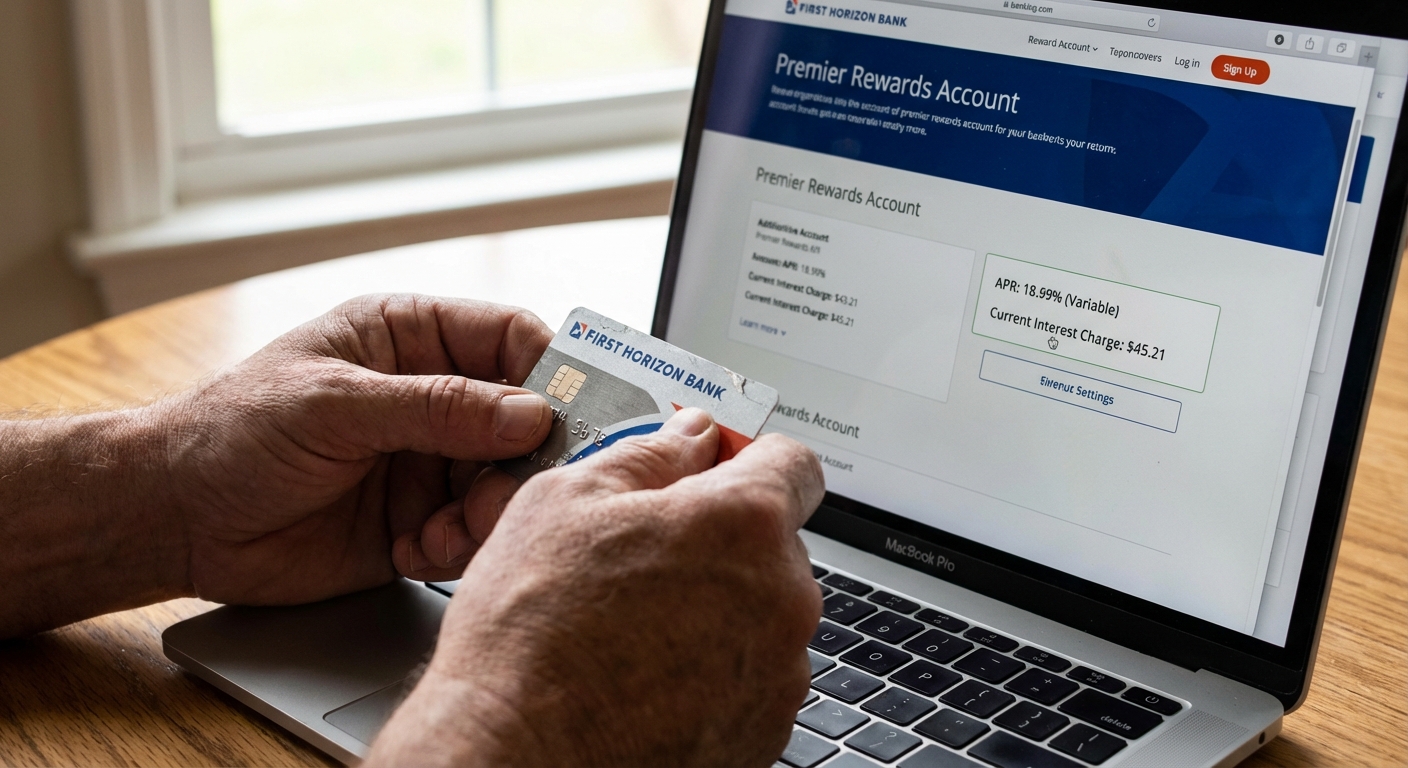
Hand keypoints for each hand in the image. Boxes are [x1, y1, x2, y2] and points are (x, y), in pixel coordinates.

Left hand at [158, 295, 555, 604]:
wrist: (174, 520)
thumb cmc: (231, 432)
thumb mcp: (334, 406)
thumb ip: (435, 407)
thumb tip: (528, 412)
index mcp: (411, 338)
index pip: (510, 339)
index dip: (552, 372)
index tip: (573, 412)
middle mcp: (431, 398)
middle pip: (523, 420)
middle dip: (522, 461)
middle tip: (505, 492)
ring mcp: (427, 461)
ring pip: (505, 483)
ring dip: (488, 512)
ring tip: (445, 531)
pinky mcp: (419, 521)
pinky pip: (472, 534)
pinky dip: (456, 548)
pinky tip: (414, 549)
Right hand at [368, 408, 826, 766]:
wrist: (516, 759)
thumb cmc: (530, 638)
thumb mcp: (565, 503)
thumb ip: (648, 453)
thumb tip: (688, 435)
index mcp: (745, 525)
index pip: (793, 462)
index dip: (747, 457)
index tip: (712, 467)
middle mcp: (784, 600)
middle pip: (772, 544)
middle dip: (718, 540)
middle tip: (641, 557)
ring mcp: (780, 676)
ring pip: (761, 614)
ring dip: (715, 608)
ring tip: (630, 628)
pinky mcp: (763, 734)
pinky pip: (748, 678)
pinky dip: (710, 671)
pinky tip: (642, 676)